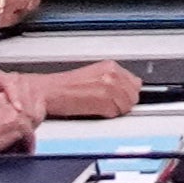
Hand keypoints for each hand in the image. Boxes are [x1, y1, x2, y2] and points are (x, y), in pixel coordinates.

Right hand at [0, 61, 138, 119]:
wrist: (48, 92)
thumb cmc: (65, 87)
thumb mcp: (93, 76)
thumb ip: (114, 80)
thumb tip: (130, 89)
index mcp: (110, 66)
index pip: (135, 82)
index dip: (129, 94)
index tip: (122, 98)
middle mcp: (112, 75)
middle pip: (134, 95)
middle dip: (125, 103)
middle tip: (108, 106)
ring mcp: (108, 88)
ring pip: (126, 106)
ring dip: (116, 110)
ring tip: (100, 108)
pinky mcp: (102, 102)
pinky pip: (115, 114)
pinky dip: (107, 116)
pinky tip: (95, 112)